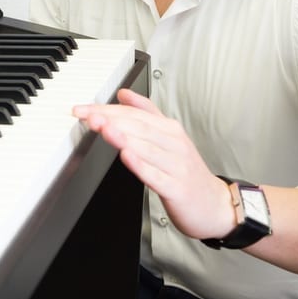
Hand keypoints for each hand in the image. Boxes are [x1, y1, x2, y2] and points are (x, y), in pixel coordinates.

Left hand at [73, 88, 233, 239]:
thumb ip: (147, 113)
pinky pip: (156, 176)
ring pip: (147, 148)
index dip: (107, 110)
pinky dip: (141, 166)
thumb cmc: (186, 171)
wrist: (213, 205)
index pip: (135, 114)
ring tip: (103, 129)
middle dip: (111, 120)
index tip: (84, 110)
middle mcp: (174, 144)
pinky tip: (127, 157)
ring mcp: (177, 166)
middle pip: (139, 128)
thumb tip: (123, 94)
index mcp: (170, 130)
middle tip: (88, 116)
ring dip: (123, 138)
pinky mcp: (177, 189)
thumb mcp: (169, 136)